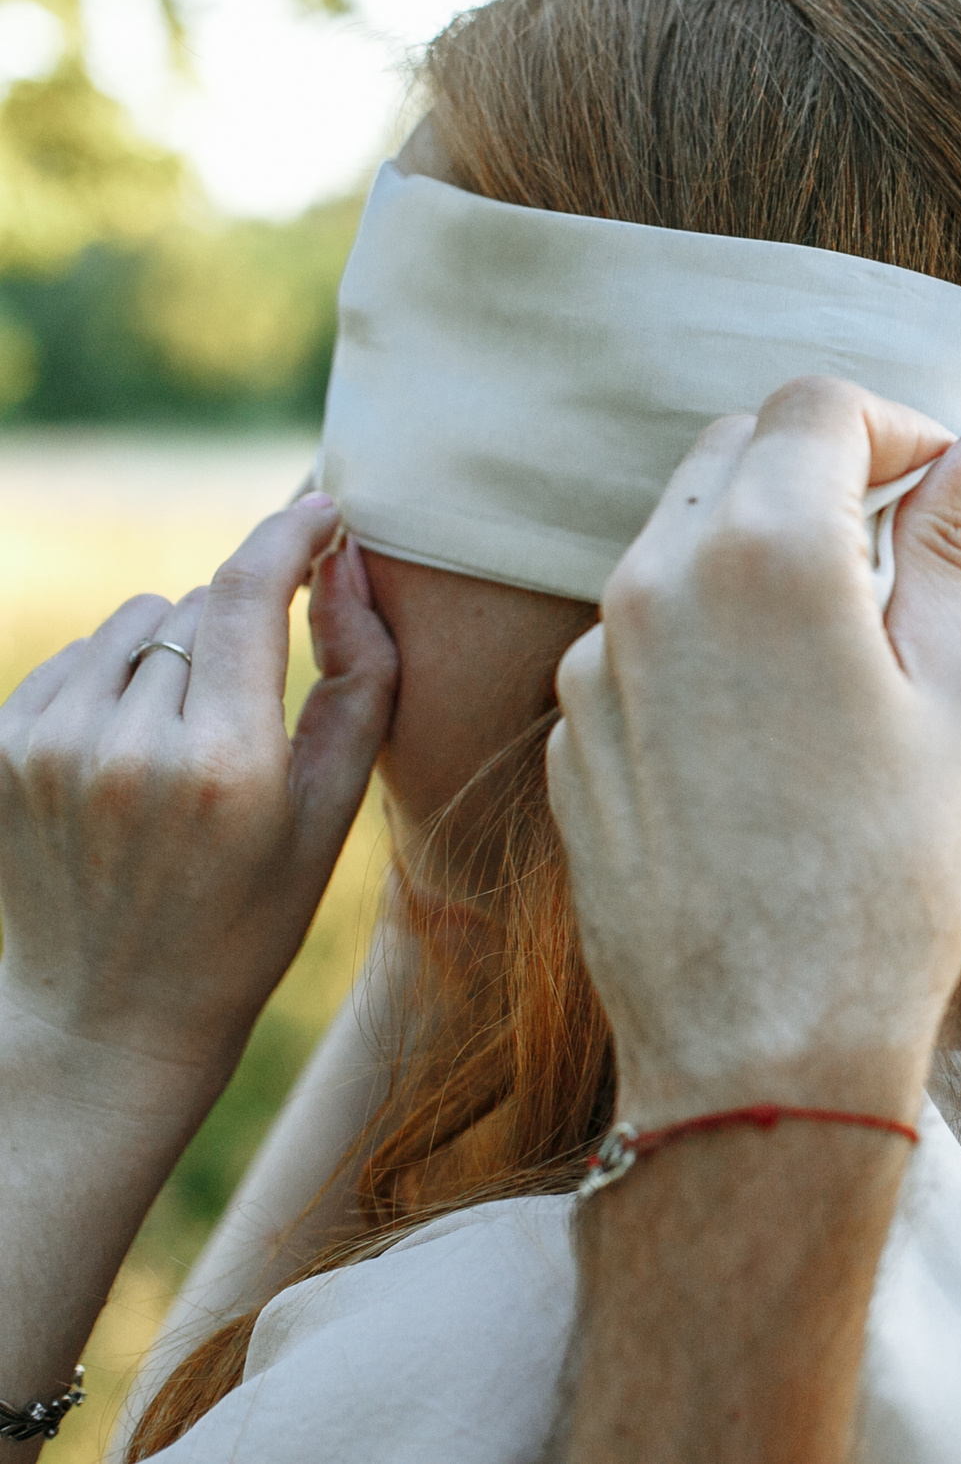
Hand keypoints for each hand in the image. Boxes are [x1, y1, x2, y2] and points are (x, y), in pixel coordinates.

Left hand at [0, 495, 397, 1091]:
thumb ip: (359, 679)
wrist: (108, 1016)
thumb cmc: (247, 917)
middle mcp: (125, 748)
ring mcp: (48, 747)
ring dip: (171, 653)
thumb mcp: (331, 813)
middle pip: (199, 608)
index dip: (290, 535)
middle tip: (250, 718)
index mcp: (224, 768)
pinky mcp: (0, 749)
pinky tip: (126, 763)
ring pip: (136, 623)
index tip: (323, 509)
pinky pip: (77, 659)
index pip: (248, 593)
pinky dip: (113, 685)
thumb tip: (347, 564)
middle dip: (237, 633)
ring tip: (183, 747)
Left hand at [546, 378, 960, 1125]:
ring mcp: (600, 662)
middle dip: (821, 473)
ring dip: (759, 554)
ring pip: (678, 540)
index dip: (896, 426)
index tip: (946, 483)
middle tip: (902, 554)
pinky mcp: (574, 734)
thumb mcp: (957, 701)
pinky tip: (768, 734)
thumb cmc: (888, 885)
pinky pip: (640, 635)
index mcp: (768, 555)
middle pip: (735, 452)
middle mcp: (658, 583)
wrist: (762, 1054)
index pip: (817, 407)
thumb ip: (955, 551)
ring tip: (839, 656)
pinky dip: (705, 637)